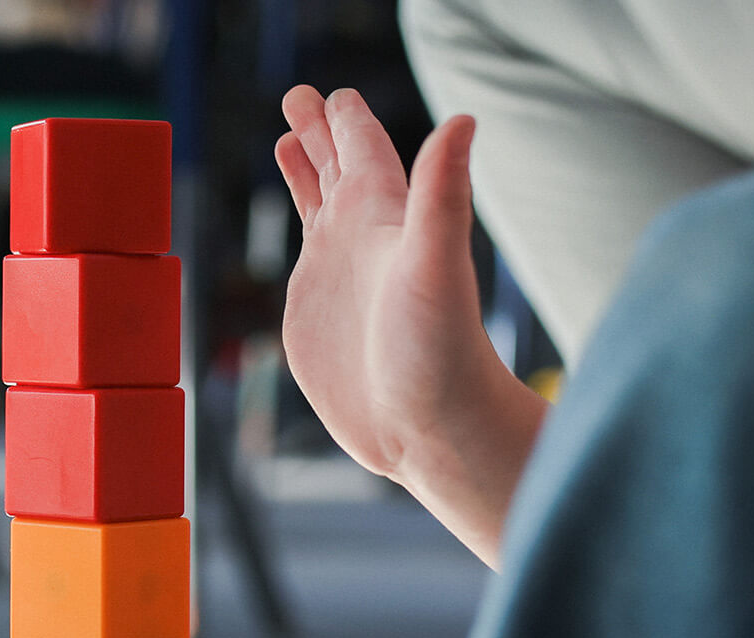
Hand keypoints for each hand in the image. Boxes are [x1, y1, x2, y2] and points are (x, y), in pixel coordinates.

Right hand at [276, 86, 545, 565]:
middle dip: (317, 130)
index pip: (362, 148)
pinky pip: (306, 255)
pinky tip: (301, 219)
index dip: (344, 117)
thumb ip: (442, 192)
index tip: (329, 92)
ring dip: (305, 168)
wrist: (431, 429)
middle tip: (299, 95)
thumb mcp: (437, 264)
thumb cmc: (443, 352)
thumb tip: (464, 118)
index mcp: (384, 216)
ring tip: (289, 136)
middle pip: (336, 166)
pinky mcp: (316, 311)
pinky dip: (298, 226)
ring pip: (319, 204)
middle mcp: (361, 237)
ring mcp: (337, 272)